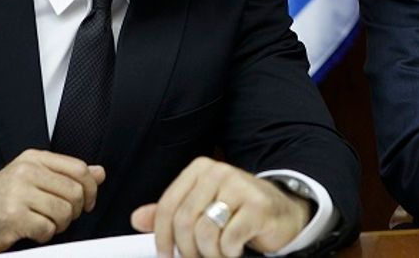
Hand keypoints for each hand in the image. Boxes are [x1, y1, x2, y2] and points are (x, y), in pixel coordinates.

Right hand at [0, 149, 105, 254]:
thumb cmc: (0, 200)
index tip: (87, 202)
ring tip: (46, 224)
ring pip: (64, 211)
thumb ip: (66, 175)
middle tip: (62, 217)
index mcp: (34, 158)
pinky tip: (33, 231)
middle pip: (76, 191)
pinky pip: (47, 229)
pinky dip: (45, 235)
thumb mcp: (33, 179)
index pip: (79, 168)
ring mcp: (18, 192)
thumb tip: (99, 173)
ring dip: (60, 225)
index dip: (91, 188)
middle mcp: (26, 171)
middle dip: (75, 211)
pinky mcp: (13, 216)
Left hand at [130, 156, 312, 257]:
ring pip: (205, 232)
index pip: (168, 206)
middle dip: (187, 250)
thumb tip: (137, 218)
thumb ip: (171, 213)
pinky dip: (228, 253)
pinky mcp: (258, 206)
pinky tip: (234, 249)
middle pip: (184, 221)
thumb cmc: (238, 211)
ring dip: (209, 253)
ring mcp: (240, 187)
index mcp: (200, 169)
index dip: (161, 236)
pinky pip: (229, 239)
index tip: (164, 254)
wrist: (281, 213)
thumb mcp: (201, 209)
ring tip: (218, 253)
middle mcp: (219, 172)